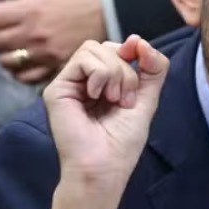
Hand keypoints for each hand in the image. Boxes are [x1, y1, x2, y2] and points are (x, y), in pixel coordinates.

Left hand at [0, 0, 107, 84]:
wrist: (113, 8)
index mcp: (28, 10)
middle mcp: (33, 35)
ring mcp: (44, 54)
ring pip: (7, 61)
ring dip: (2, 51)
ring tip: (9, 41)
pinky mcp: (56, 66)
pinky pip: (27, 76)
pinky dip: (19, 70)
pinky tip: (22, 58)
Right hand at [46, 36, 168, 208]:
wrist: (104, 168)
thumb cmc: (122, 143)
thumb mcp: (145, 100)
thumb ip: (152, 70)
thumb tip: (140, 40)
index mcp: (103, 84)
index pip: (116, 50)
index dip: (132, 51)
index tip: (142, 60)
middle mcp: (84, 82)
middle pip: (107, 46)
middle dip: (125, 69)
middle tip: (125, 99)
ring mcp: (69, 84)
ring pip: (95, 48)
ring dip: (114, 72)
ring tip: (113, 99)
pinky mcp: (57, 89)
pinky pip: (83, 59)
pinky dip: (100, 74)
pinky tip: (98, 96)